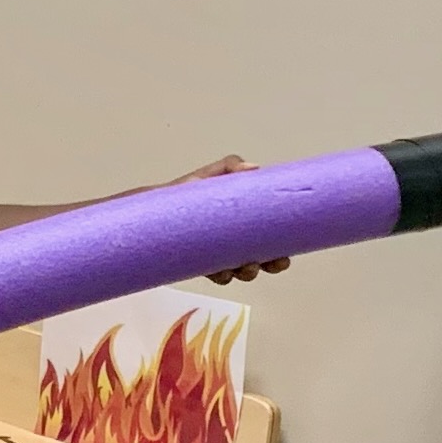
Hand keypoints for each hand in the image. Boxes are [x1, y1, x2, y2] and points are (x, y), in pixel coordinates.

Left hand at [169, 155, 292, 284]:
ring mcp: (218, 253)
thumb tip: (252, 168)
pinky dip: (223, 275)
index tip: (286, 254)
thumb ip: (231, 167)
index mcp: (245, 223)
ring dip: (247, 272)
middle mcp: (235, 242)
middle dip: (270, 265)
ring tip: (247, 266)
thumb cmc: (187, 191)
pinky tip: (223, 272)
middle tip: (269, 262)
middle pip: (262, 260)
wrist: (155, 204)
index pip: (271, 240)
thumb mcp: (212, 175)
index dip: (282, 251)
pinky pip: (216, 275)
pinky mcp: (200, 262)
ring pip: (240, 272)